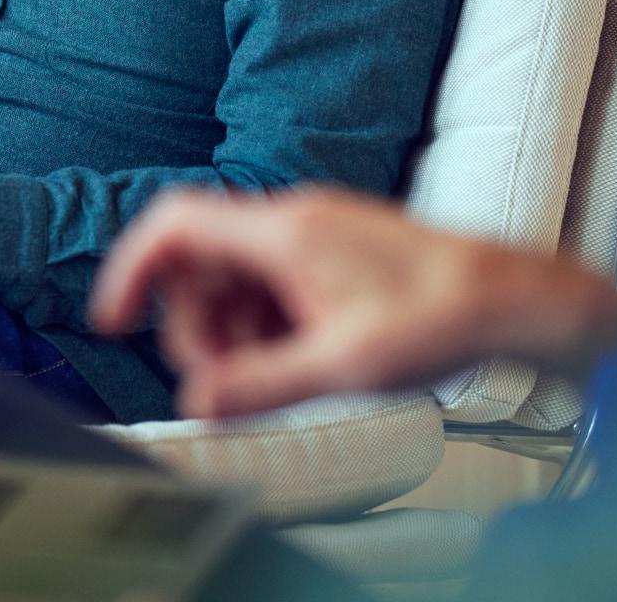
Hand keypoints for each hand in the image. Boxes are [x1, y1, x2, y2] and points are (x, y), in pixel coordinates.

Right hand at [90, 187, 616, 417]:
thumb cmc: (436, 317)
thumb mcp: (340, 366)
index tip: (112, 317)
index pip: (175, 223)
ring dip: (234, 331)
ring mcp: (314, 233)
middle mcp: (292, 219)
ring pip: (234, 277)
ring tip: (275, 376)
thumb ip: (259, 384)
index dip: (130, 266)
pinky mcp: (332, 252)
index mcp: (283, 231)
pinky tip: (301, 358)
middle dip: (195, 324)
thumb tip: (198, 398)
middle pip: (199, 262)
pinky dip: (267, 324)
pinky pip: (271, 283)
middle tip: (225, 381)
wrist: (503, 296)